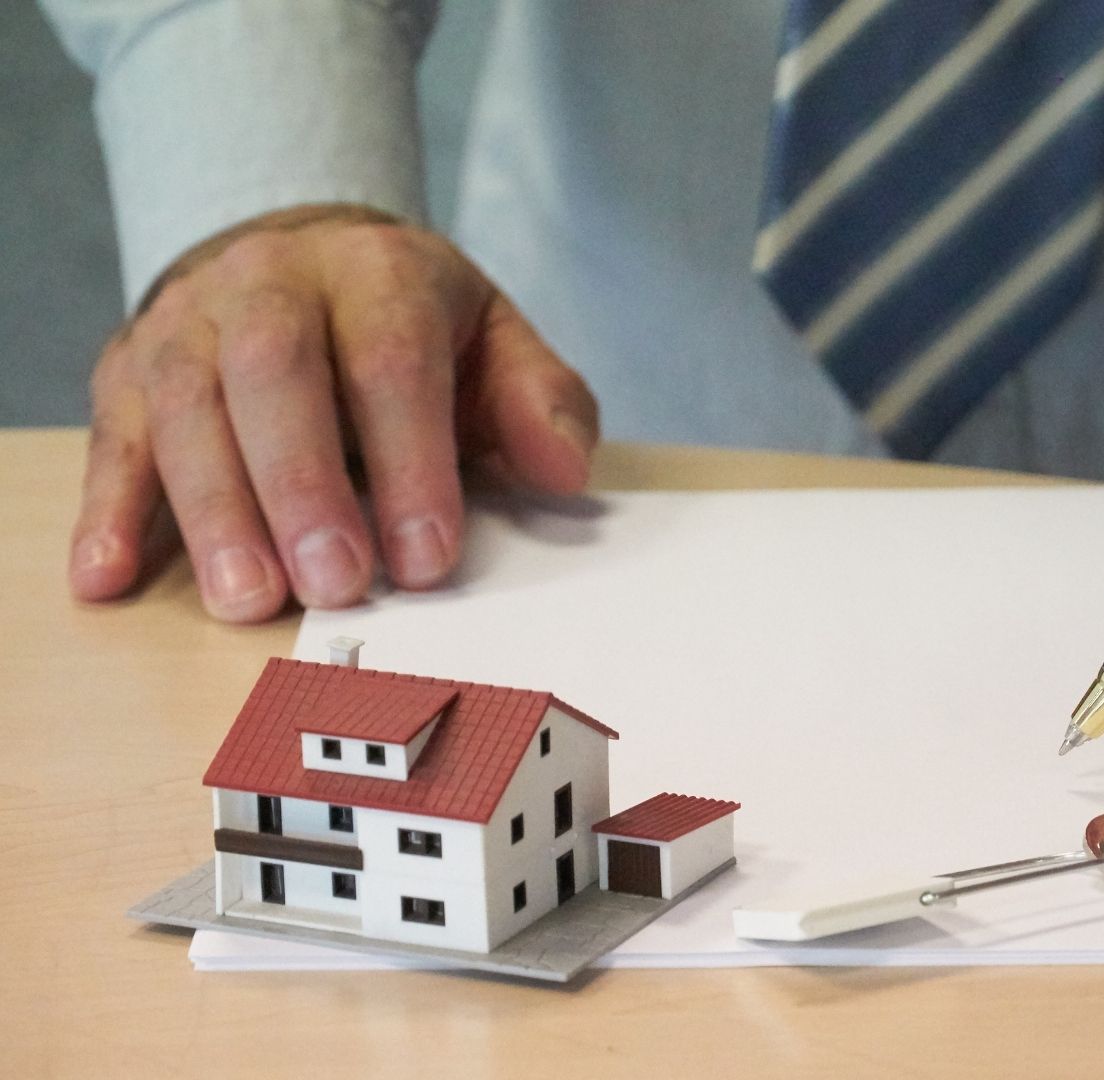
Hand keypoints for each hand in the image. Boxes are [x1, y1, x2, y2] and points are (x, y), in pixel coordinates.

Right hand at [70, 204, 597, 621]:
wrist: (300, 258)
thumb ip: (540, 402)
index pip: (392, 361)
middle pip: (276, 374)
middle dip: (304, 484)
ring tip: (249, 598)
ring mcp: (189, 323)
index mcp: (378, 272)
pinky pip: (114, 437)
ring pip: (189, 407)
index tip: (428, 557)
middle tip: (336, 583)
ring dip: (216, 510)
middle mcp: (271, 282)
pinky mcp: (129, 372)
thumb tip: (565, 471)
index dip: (411, 462)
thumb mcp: (493, 341)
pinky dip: (108, 510)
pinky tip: (108, 575)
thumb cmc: (410, 325)